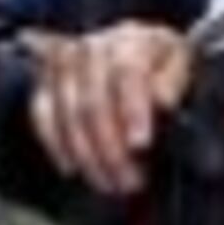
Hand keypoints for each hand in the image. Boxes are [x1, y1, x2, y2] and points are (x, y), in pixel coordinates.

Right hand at [27, 20, 195, 196]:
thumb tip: (162, 100)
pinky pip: (42, 114)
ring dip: (88, 155)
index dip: (133, 109)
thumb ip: (174, 81)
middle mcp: (92, 48)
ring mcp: (64, 64)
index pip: (127, 73)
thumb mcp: (181, 67)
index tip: (141, 144)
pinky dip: (56, 145)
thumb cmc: (162, 68)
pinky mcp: (44, 82)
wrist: (138, 57)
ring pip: (68, 112)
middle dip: (112, 149)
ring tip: (110, 184)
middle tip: (130, 181)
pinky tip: (72, 168)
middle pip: (94, 101)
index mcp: (131, 40)